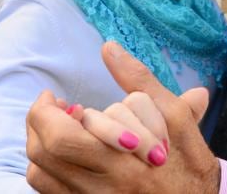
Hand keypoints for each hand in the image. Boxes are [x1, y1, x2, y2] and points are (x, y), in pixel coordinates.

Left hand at [25, 43, 218, 193]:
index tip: (58, 98)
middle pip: (47, 152)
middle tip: (54, 107)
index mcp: (125, 164)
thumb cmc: (187, 159)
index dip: (48, 111)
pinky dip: (45, 168)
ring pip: (40, 173)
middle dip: (39, 121)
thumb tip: (109, 48)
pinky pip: (48, 190)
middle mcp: (104, 188)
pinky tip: (62, 153)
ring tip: (58, 127)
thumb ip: (139, 80)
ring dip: (40, 143)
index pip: (64, 136)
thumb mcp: (175, 115)